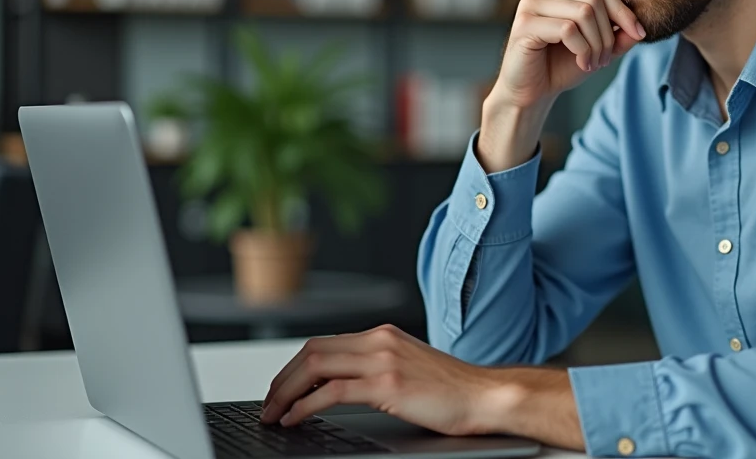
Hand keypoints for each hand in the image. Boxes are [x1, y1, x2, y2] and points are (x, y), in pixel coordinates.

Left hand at [260, 325, 498, 434]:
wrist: (487, 395)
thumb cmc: (454, 390)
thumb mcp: (409, 368)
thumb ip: (378, 367)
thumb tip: (341, 384)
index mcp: (384, 335)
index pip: (324, 343)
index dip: (293, 367)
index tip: (281, 390)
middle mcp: (380, 341)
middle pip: (311, 351)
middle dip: (281, 379)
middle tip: (268, 403)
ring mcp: (383, 360)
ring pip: (314, 367)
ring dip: (285, 392)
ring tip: (273, 414)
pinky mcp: (387, 385)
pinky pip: (331, 392)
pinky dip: (304, 406)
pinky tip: (295, 419)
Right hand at [493, 0, 645, 109]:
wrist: (531, 92)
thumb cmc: (561, 66)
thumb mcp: (598, 48)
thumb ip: (619, 35)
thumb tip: (642, 25)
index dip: (623, 8)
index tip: (638, 33)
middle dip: (609, 31)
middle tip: (606, 58)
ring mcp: (531, 3)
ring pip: (583, 12)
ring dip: (597, 44)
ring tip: (594, 63)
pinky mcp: (525, 23)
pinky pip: (568, 29)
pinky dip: (582, 50)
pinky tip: (581, 63)